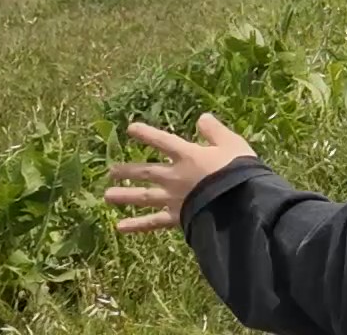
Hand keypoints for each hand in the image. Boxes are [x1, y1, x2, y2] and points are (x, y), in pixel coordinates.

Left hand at [106, 115, 256, 232]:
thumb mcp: (232, 144)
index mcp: (188, 156)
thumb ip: (215, 131)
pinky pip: (153, 222)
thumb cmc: (239, 170)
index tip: (129, 129)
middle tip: (111, 171)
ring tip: (107, 197)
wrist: (239, 201)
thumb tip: (202, 118)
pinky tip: (120, 227)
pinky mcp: (175, 217)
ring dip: (124, 196)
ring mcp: (172, 197)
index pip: (163, 141)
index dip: (146, 134)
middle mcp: (174, 176)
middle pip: (146, 171)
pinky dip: (136, 225)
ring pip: (144, 196)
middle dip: (128, 171)